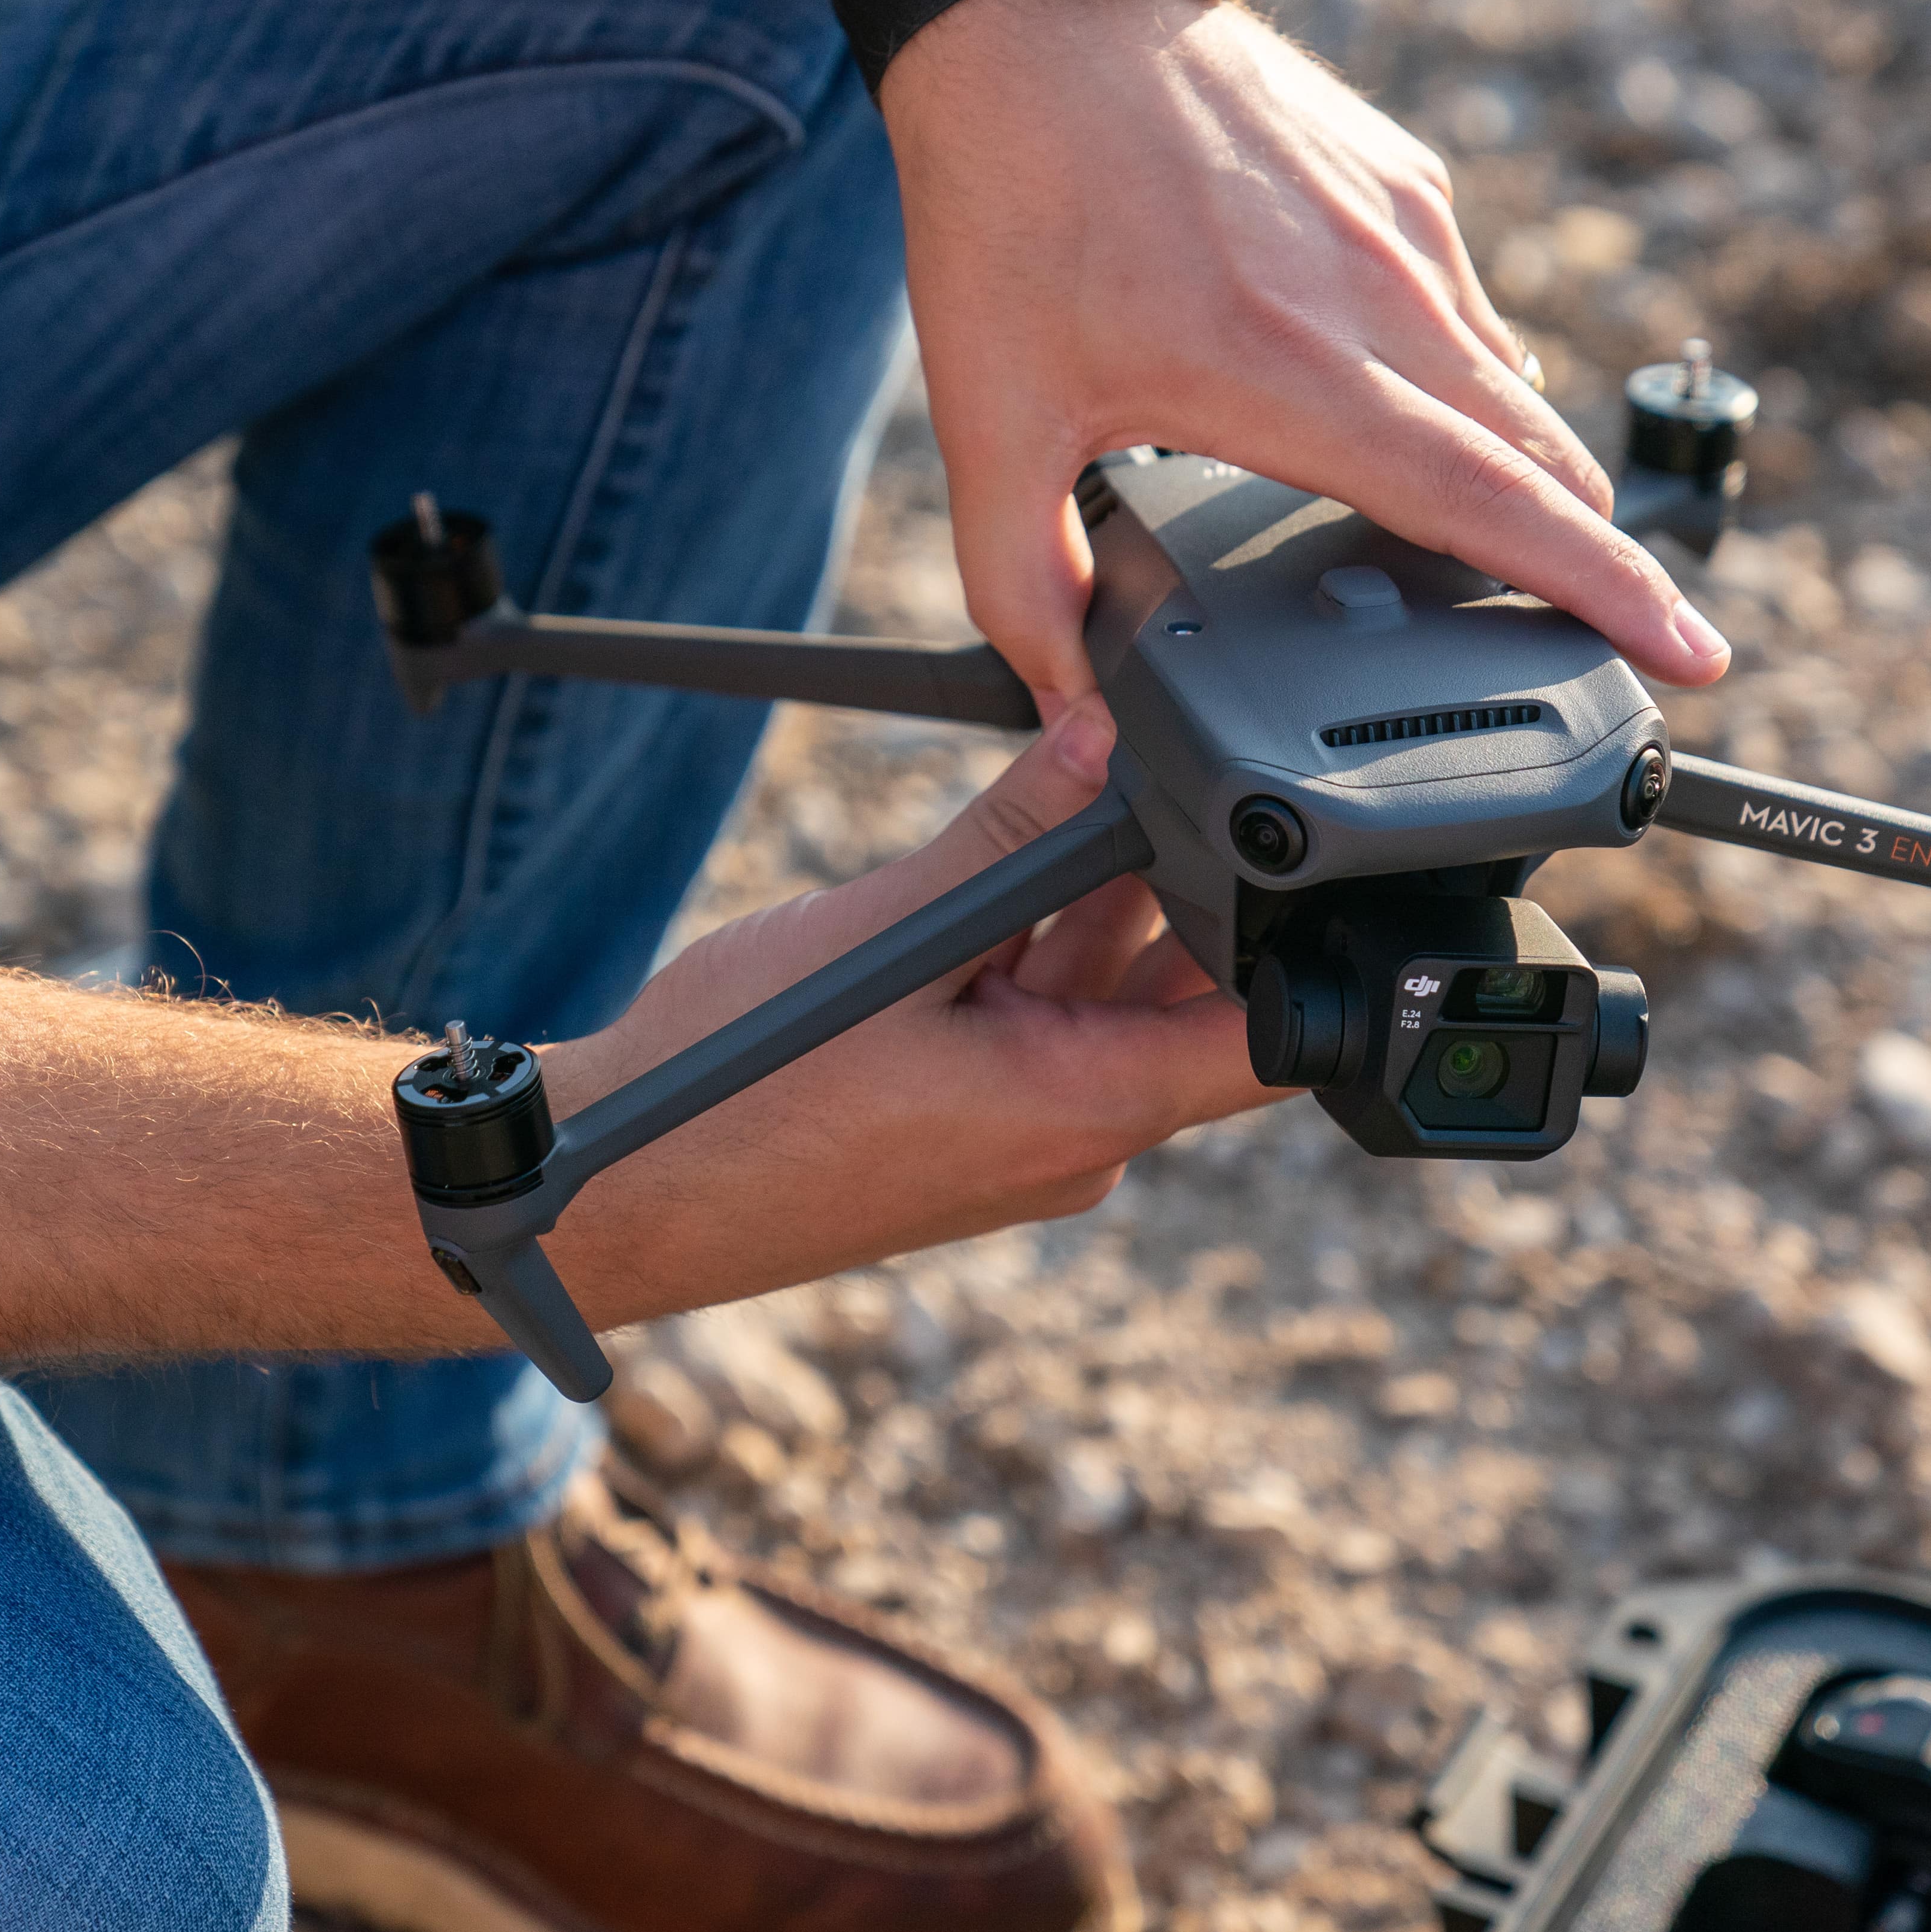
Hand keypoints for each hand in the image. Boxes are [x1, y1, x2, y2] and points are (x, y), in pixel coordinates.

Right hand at [535, 699, 1265, 1320]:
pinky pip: (1041, 1029)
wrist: (622, 1192)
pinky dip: (1029, 956)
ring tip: (1032, 825)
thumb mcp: (891, 933)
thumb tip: (1105, 739)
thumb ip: (1011, 831)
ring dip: (1085, 913)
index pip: (1266, 1041)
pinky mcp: (974, 1129)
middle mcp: (1073, 1143)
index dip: (1308, 940)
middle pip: (1185, 1001)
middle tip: (1133, 781)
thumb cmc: (736, 1095)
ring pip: (1104, 1003)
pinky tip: (981, 891)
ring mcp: (1023, 1141)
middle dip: (1172, 888)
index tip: (1307, 847)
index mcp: (1080, 1113)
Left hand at [879, 0, 1734, 706]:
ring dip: (1523, 469)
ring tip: (1505, 540)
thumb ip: (1020, 580)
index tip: (1692, 650)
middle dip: (1592, 557)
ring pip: (1508, 382)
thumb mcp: (988, 419)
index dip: (1605, 591)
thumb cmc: (1012, 200)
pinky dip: (1463, 375)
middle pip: (1540, 459)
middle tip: (1622, 636)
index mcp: (1301, 377)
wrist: (1032, 11)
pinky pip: (1465, 306)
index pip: (1497, 509)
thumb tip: (1068, 690)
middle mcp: (1381, 300)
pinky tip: (1411, 404)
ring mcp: (1403, 230)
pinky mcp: (1399, 176)